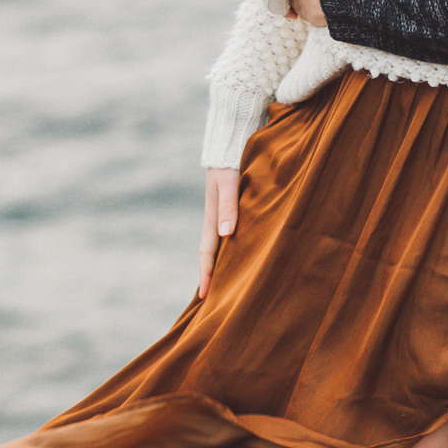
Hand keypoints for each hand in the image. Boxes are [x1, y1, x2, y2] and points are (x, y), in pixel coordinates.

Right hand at [199, 167, 239, 298]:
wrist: (229, 146)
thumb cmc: (229, 164)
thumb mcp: (228, 184)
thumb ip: (229, 207)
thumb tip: (226, 234)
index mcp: (212, 219)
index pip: (207, 254)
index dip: (206, 276)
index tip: (205, 297)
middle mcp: (217, 221)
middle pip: (212, 255)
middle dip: (212, 277)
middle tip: (214, 301)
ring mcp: (224, 217)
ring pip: (222, 247)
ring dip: (223, 266)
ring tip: (229, 286)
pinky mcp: (234, 211)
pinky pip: (232, 237)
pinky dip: (233, 251)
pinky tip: (242, 258)